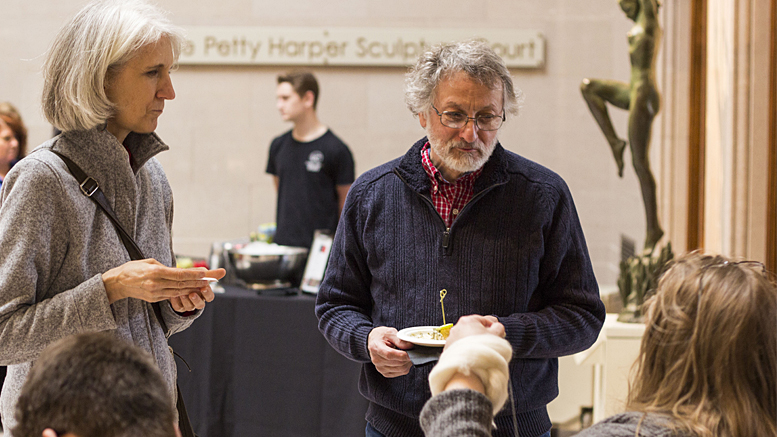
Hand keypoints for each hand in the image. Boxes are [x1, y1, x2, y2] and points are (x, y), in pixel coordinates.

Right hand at [102, 258, 224, 304]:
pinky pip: (172, 295)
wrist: (117, 283)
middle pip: (183, 284)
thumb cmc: (133, 268)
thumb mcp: (149, 262)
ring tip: (208, 284)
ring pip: (180, 291)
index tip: (206, 273)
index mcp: (155, 273)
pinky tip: (194, 289)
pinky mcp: (155, 299)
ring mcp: (156, 293)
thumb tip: (179, 271)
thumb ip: (165, 267)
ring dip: (195, 288)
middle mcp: (156, 285)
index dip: (194, 274)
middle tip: (214, 279)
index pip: (179, 274)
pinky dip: (184, 292)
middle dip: (200, 282)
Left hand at [169, 267, 225, 311]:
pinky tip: (174, 295)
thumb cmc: (192, 276)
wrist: (176, 279)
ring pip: (189, 307)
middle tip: (192, 294)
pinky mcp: (179, 307)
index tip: (204, 287)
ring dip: (186, 300)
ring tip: (181, 293)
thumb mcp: (201, 274)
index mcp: (205, 294)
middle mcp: (198, 301)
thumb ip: (211, 274)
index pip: (209, 297)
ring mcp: (188, 305)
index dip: (207, 293)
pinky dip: (176, 301)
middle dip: (196, 300)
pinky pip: (178, 307)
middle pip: (200, 305)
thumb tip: (224, 271)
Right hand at [367, 326, 413, 377]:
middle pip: (396, 363)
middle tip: (412, 352)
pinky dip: (404, 368)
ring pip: (400, 369)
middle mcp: (376, 360)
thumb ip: (399, 340)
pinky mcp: (384, 372)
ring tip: (409, 356)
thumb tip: (410, 346)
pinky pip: (399, 373)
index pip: (389, 355)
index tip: (410, 353)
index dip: (402, 355)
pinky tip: (404, 361)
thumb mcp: (390, 332)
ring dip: (407, 363)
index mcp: (376, 347)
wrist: (374, 341)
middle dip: (407, 358)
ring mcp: (380, 367)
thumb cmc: (381, 336)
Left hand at [444, 314, 504, 350]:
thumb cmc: (482, 350)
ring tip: (482, 351)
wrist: (470, 367)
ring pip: (466, 338)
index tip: (497, 332)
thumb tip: (497, 327)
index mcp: (468, 320)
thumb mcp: (496, 335)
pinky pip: (460, 347)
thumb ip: (498, 327)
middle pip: (474, 328)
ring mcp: (451, 339)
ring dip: (474, 342)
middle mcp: (457, 328)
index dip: (493, 327)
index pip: (484, 320)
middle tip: (491, 342)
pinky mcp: (449, 350)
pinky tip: (474, 355)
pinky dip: (467, 349)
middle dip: (482, 334)